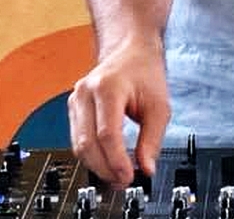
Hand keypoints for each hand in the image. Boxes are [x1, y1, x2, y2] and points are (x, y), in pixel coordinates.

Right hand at [67, 37, 170, 186]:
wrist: (130, 51)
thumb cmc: (144, 72)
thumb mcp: (159, 106)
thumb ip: (152, 139)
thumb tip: (146, 168)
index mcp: (108, 87)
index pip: (107, 133)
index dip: (116, 161)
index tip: (129, 177)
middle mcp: (85, 92)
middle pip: (87, 143)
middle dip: (105, 168)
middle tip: (123, 182)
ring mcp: (76, 99)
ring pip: (78, 144)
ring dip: (96, 165)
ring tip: (117, 176)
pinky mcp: (73, 108)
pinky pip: (77, 139)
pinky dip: (91, 155)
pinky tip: (106, 163)